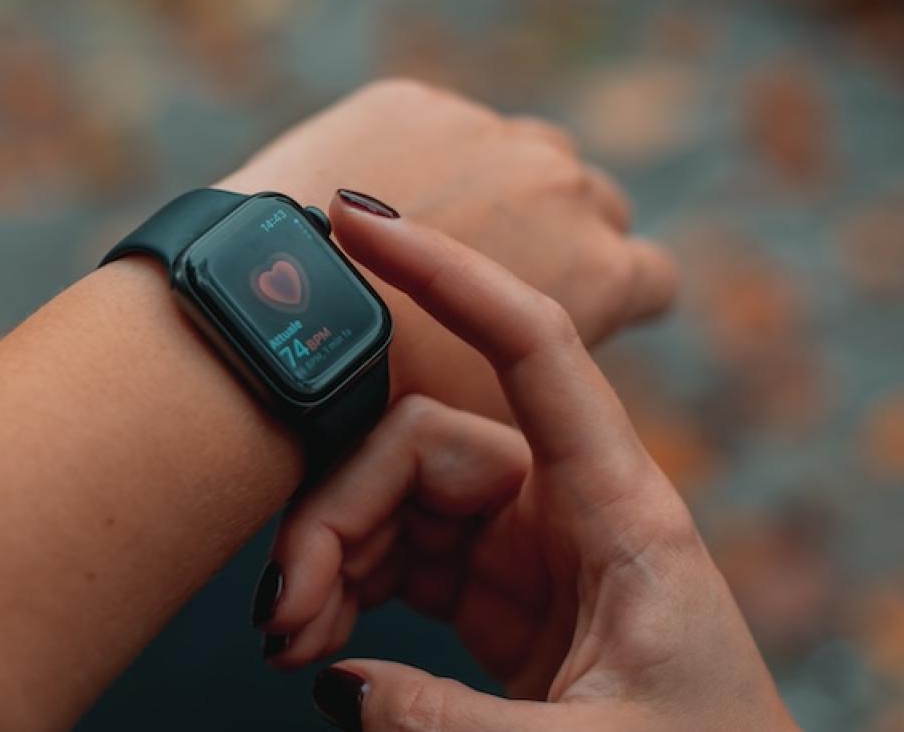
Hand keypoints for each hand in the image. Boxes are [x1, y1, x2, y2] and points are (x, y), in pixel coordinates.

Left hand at [220, 79, 676, 418]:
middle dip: (558, 230)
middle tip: (494, 271)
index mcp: (606, 271)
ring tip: (429, 235)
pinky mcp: (412, 102)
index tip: (580, 307)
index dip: (616, 294)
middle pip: (592, 201)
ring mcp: (489, 134)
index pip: (652, 276)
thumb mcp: (498, 417)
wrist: (277, 327)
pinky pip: (430, 126)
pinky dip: (412, 157)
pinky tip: (361, 207)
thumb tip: (542, 385)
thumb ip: (544, 378)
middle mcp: (565, 189)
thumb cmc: (386, 403)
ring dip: (493, 182)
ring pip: (516, 150)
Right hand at [255, 195, 794, 730]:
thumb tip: (329, 679)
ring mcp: (531, 550)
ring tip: (289, 644)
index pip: (532, 347)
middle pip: (422, 444)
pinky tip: (318, 645)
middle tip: (282, 613)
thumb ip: (445, 720)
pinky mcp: (502, 598)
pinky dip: (350, 590)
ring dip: (332, 556)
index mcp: (622, 511)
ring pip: (400, 498)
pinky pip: (403, 558)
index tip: (356, 221)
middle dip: (336, 511)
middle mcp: (572, 507)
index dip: (446, 271)